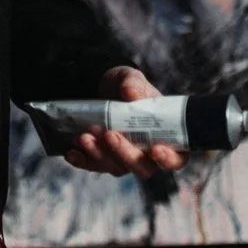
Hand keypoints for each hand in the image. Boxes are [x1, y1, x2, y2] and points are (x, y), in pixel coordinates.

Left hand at [63, 67, 185, 179]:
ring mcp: (124, 158)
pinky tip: (71, 152)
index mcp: (166, 137)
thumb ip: (134, 85)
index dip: (169, 159)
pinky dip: (82, 161)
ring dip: (99, 154)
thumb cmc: (128, 86)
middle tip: (110, 135)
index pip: (176, 157)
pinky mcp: (103, 159)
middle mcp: (147, 153)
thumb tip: (129, 92)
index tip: (156, 149)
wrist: (104, 88)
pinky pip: (94, 166)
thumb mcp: (132, 79)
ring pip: (116, 168)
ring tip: (84, 136)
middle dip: (125, 154)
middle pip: (143, 168)